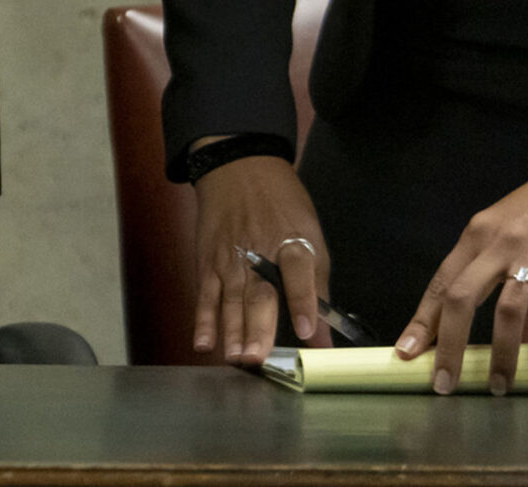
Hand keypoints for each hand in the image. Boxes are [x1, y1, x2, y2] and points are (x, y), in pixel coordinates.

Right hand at [191, 151, 331, 366]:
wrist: (238, 168)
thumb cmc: (280, 205)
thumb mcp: (311, 235)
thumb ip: (318, 288)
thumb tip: (324, 336)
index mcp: (292, 242)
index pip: (299, 275)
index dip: (303, 303)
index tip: (307, 331)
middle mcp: (258, 253)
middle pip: (258, 294)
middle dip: (257, 328)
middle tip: (257, 358)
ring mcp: (229, 258)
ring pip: (230, 300)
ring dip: (232, 332)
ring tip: (236, 358)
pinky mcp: (208, 262)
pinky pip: (205, 295)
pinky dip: (203, 320)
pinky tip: (204, 343)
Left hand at [396, 127, 527, 393]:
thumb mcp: (513, 234)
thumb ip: (504, 279)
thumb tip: (508, 335)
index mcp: (477, 236)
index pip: (441, 282)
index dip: (422, 320)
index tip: (406, 353)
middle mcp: (499, 244)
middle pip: (461, 298)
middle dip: (449, 345)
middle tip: (445, 384)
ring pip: (509, 312)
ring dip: (502, 355)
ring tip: (500, 388)